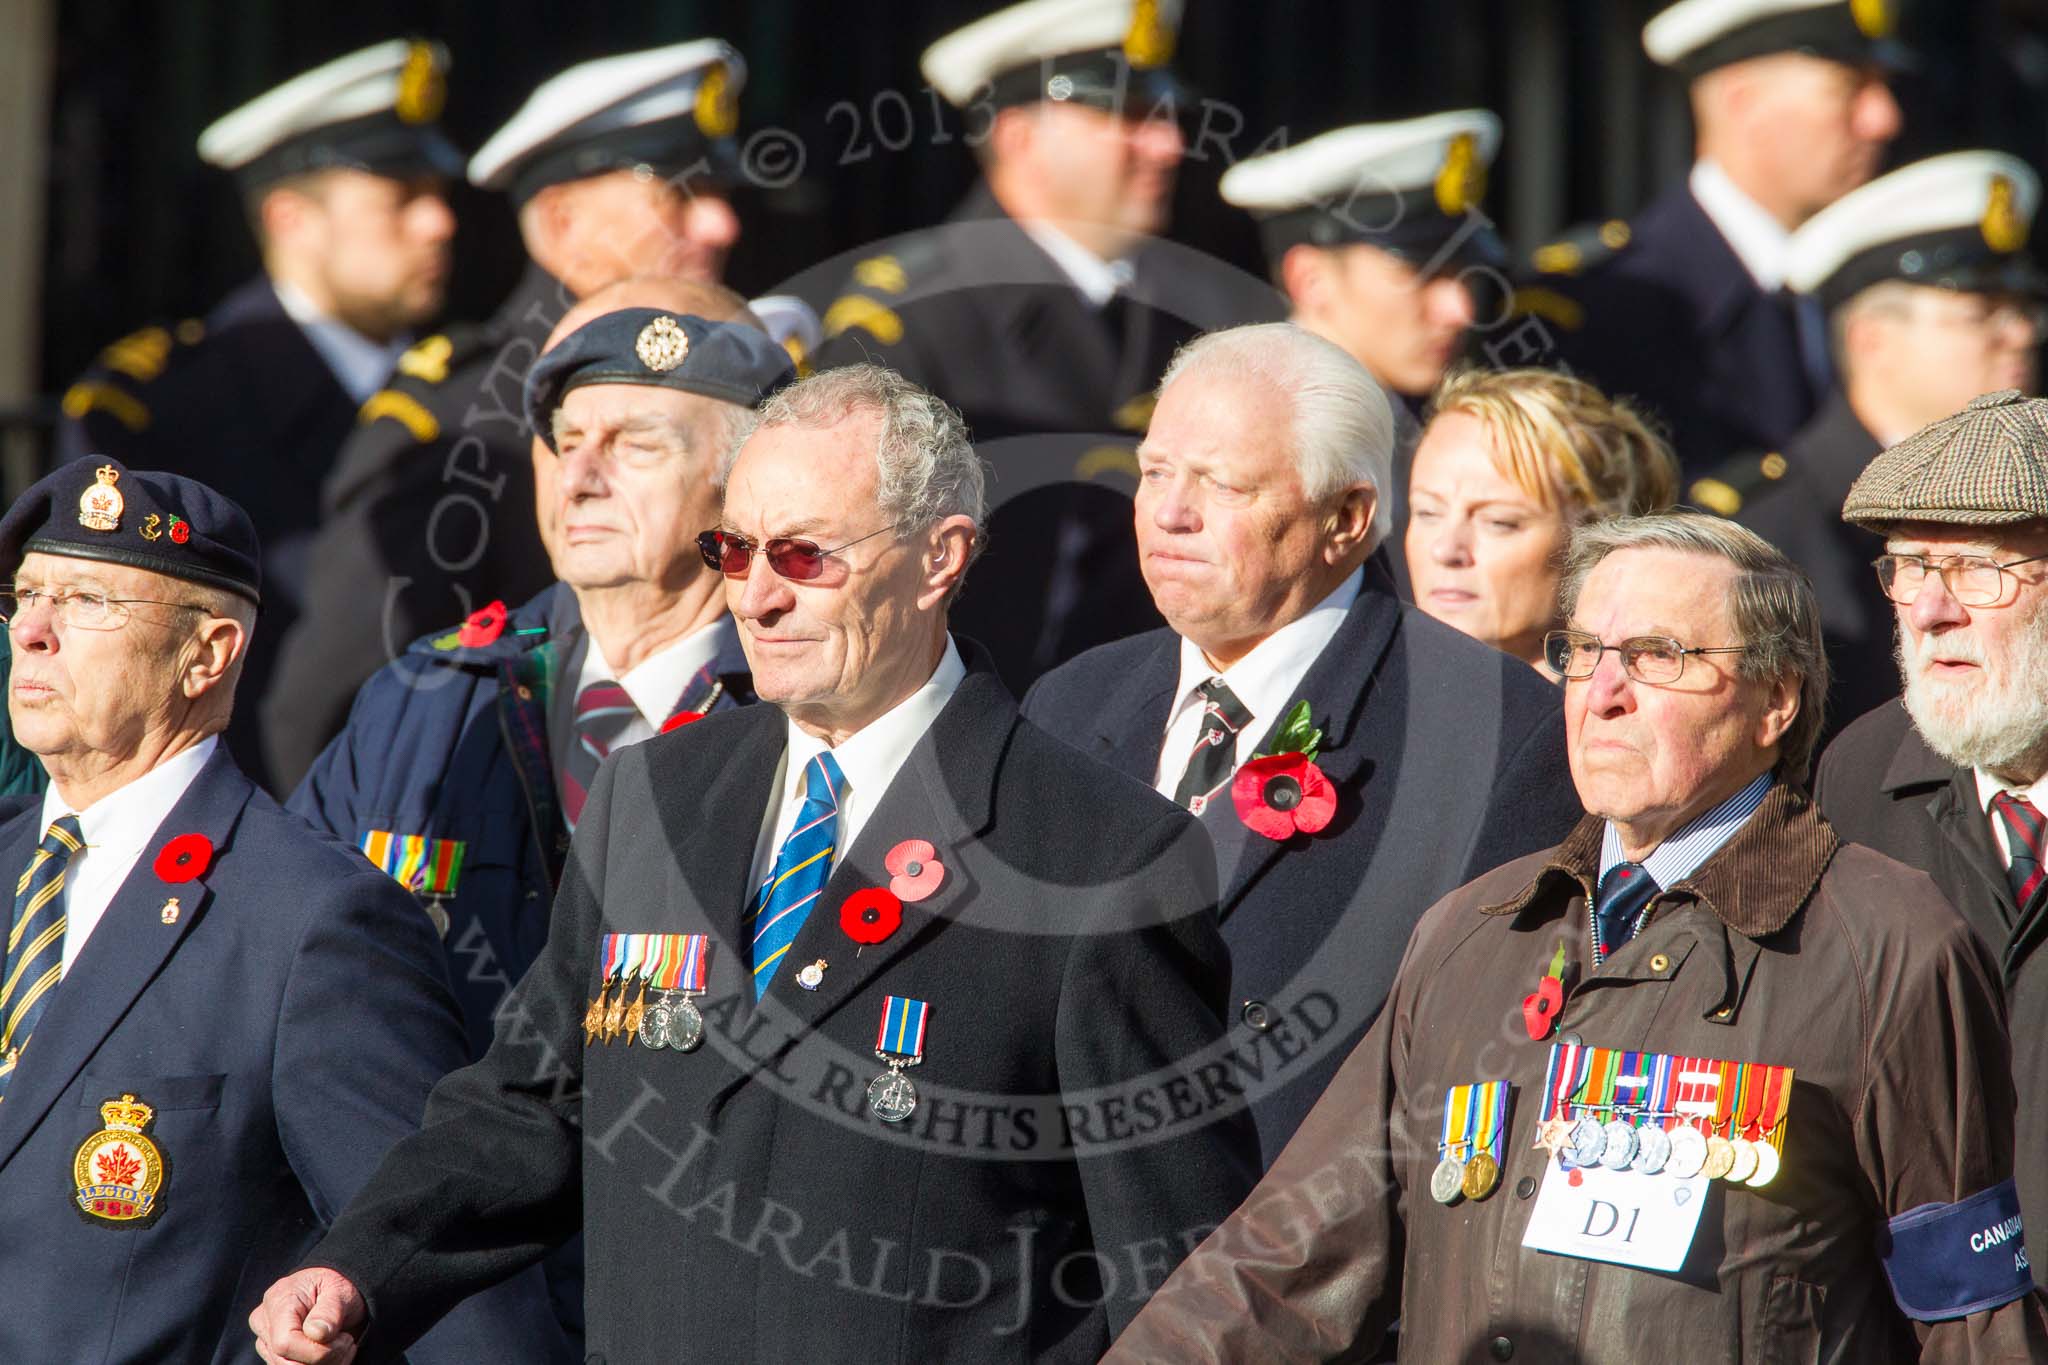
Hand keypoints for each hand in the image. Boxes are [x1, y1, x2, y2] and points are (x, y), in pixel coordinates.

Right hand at [250, 1267, 366, 1363]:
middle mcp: (264, 1323)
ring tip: (343, 1346)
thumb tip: (316, 1334)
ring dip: (326, 1364)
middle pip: (287, 1362)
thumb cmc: (336, 1289)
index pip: (285, 1343)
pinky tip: (335, 1354)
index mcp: (277, 1301)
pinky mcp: (274, 1356)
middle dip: (325, 1359)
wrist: (334, 1295)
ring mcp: (266, 1342)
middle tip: (347, 1342)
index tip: (345, 1339)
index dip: (317, 1351)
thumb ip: (330, 1310)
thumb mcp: (340, 1290)